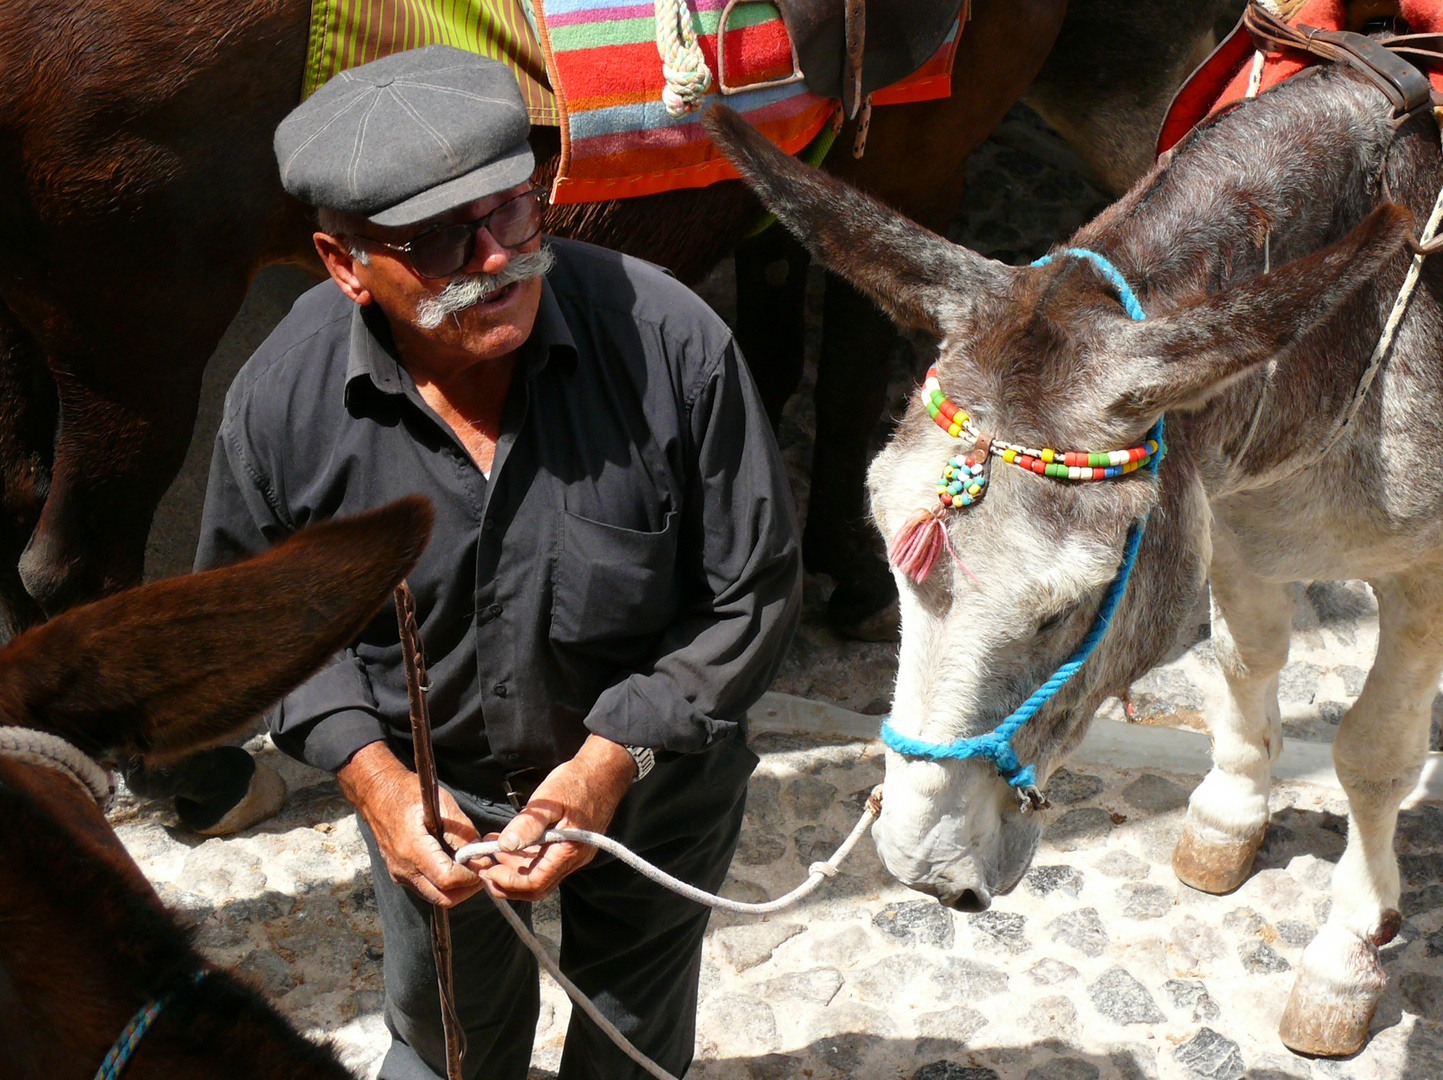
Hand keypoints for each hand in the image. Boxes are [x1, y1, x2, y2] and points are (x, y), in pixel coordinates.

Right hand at [338, 741, 482, 906]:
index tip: (484, 861)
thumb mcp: (442, 803)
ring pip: (434, 896)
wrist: (376, 793)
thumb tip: (479, 854)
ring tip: (469, 867)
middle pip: (443, 898)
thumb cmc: (408, 793)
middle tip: (481, 870)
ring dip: (456, 889)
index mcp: (413, 849)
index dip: (471, 875)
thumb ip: (462, 832)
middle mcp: (403, 868)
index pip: (448, 879)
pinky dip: (443, 884)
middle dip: (467, 889)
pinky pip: (425, 888)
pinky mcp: (399, 874)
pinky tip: (453, 865)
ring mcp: (399, 874)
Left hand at [469, 735, 635, 900]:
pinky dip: (526, 861)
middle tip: (484, 867)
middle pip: (537, 888)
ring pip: (540, 877)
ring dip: (514, 871)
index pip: (534, 883)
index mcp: (568, 851)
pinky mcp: (572, 848)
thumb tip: (505, 846)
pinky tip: (512, 847)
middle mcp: (574, 860)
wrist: (604, 771)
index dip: (507, 882)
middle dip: (507, 883)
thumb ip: (527, 825)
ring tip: (493, 852)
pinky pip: (546, 864)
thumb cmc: (576, 781)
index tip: (486, 869)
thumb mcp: (548, 800)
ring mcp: (575, 856)